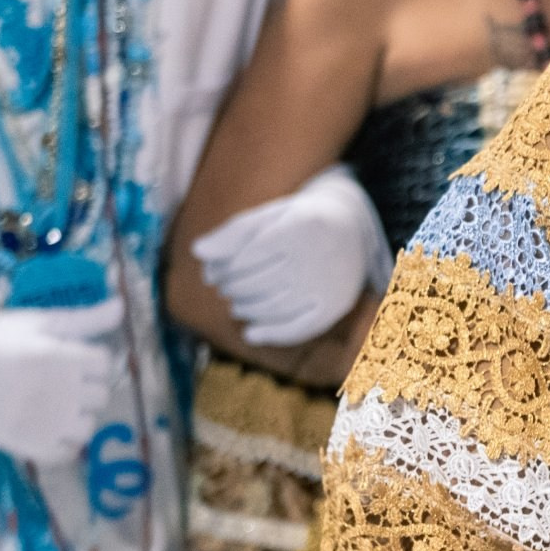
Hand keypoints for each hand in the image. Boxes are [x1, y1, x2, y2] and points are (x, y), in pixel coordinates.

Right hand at [0, 297, 122, 461]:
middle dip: (85, 387)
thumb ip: (85, 318)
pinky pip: (67, 453)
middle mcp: (52, 391)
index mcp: (54, 357)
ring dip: (78, 417)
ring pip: (89, 426)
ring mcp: (41, 423)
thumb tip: (121, 305)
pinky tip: (48, 427)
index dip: (88, 359)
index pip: (102, 363)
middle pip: (100, 395)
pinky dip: (63, 443)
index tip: (67, 358)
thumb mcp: (39, 324)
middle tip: (57, 382)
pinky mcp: (28, 446)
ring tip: (53, 405)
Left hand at [191, 165, 390, 346]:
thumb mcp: (270, 216)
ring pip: (270, 307)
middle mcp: (316, 257)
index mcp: (299, 227)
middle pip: (255, 283)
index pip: (245, 257)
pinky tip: (250, 333)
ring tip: (236, 304)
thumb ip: (234, 232)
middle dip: (229, 287)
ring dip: (243, 309)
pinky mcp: (333, 308)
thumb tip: (197, 252)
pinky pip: (295, 329)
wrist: (352, 231)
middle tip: (222, 286)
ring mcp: (326, 286)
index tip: (211, 272)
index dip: (220, 269)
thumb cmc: (299, 221)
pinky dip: (269, 334)